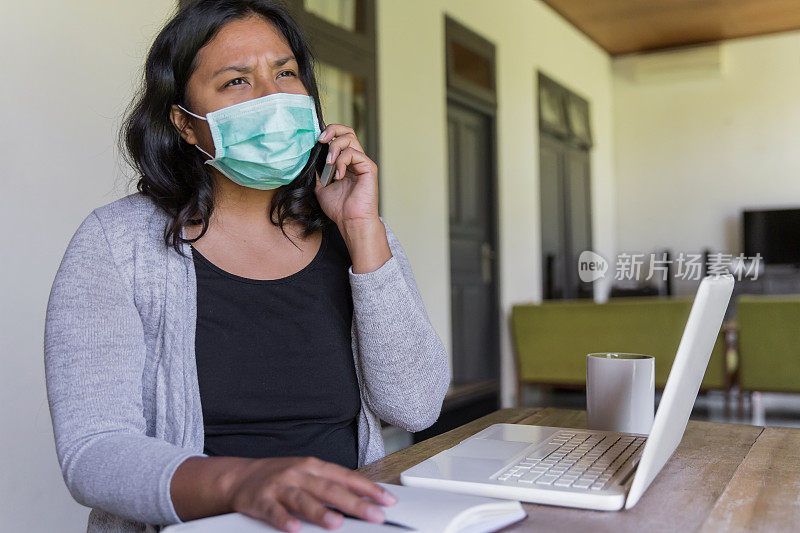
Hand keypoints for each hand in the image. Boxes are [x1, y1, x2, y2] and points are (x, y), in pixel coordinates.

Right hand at [227, 456, 395, 531]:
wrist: (240, 477)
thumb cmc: (281, 477)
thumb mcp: (308, 475)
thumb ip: (332, 486)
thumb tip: (363, 499)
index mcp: (314, 466)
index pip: (346, 477)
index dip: (368, 489)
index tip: (387, 500)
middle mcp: (299, 474)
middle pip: (330, 489)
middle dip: (355, 503)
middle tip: (374, 515)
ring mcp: (280, 486)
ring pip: (303, 499)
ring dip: (320, 511)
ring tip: (336, 523)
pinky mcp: (261, 500)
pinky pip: (274, 512)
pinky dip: (284, 519)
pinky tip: (294, 528)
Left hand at [314, 125, 378, 227]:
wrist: (351, 222)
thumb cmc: (340, 209)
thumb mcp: (321, 188)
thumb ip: (318, 173)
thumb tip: (309, 160)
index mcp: (346, 163)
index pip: (339, 138)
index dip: (329, 134)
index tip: (316, 141)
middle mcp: (355, 160)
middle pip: (347, 131)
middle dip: (332, 130)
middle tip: (321, 140)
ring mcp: (362, 163)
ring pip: (350, 138)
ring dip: (335, 148)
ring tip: (329, 163)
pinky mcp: (369, 168)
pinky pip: (354, 153)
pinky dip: (342, 161)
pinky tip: (339, 175)